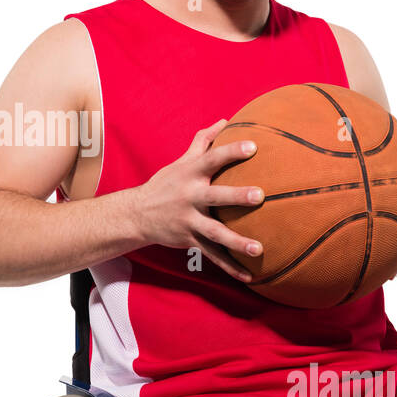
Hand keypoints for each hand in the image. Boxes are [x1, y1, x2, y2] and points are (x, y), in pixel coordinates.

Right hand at [131, 119, 264, 282]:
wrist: (136, 215)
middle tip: (260, 196)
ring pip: (215, 233)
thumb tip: (225, 120)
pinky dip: (230, 267)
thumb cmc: (165, 184)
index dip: (231, 152)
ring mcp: (189, 221)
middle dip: (237, 196)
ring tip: (258, 249)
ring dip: (237, 241)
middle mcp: (189, 197)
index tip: (253, 146)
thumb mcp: (180, 162)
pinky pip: (212, 256)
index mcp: (190, 174)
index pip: (212, 159)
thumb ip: (203, 141)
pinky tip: (250, 276)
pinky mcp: (189, 240)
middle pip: (215, 197)